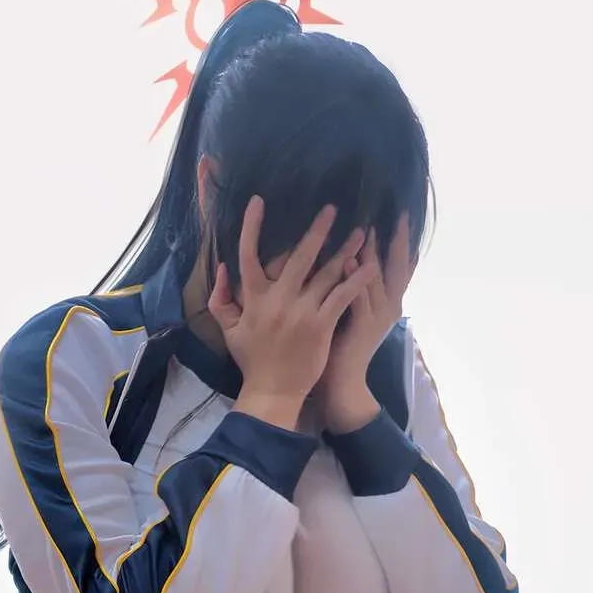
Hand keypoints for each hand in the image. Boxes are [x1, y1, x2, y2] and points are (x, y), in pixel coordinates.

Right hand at [209, 198, 375, 431]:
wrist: (273, 391)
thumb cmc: (252, 359)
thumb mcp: (229, 329)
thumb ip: (221, 297)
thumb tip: (221, 266)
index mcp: (253, 298)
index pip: (248, 255)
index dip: (252, 227)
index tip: (258, 201)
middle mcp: (278, 300)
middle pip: (299, 257)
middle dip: (317, 231)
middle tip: (332, 209)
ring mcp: (301, 312)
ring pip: (326, 273)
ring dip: (345, 250)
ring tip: (362, 232)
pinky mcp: (321, 325)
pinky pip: (342, 297)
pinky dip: (357, 280)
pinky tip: (371, 265)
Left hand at [316, 214, 413, 434]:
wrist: (342, 383)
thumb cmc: (342, 344)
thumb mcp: (353, 310)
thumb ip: (354, 285)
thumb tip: (347, 254)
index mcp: (388, 303)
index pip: (399, 267)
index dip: (403, 243)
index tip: (404, 216)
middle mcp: (389, 307)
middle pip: (398, 268)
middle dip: (399, 241)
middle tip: (401, 214)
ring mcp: (378, 317)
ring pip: (378, 278)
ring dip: (374, 251)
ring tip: (370, 225)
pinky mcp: (362, 327)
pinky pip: (359, 296)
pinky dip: (355, 276)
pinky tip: (347, 257)